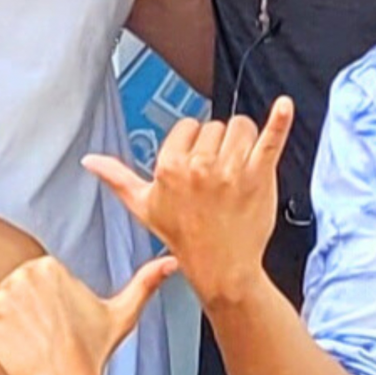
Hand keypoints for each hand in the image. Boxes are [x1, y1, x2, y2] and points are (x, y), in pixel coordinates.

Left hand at [0, 254, 176, 374]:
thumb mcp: (122, 311)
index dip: (50, 297)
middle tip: (49, 329)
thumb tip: (172, 263)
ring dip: (11, 318)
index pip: (41, 271)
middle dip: (31, 307)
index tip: (60, 314)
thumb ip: (146, 282)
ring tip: (32, 337)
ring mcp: (4, 299)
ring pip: (1, 298)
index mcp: (52, 266)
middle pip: (19, 282)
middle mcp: (25, 276)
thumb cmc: (92, 348)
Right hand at [84, 96, 290, 307]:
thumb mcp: (144, 207)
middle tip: (218, 178)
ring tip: (239, 172)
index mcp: (169, 166)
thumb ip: (117, 178)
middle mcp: (199, 165)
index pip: (188, 126)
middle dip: (219, 146)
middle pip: (216, 125)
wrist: (221, 268)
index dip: (194, 144)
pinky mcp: (260, 175)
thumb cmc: (183, 237)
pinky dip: (280, 121)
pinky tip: (284, 106)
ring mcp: (231, 169)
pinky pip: (270, 140)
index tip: (197, 168)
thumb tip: (90, 161)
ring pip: (242, 128)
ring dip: (244, 143)